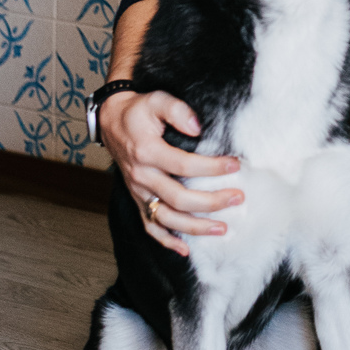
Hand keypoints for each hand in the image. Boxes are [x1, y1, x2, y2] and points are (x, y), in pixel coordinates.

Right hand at [99, 90, 242, 255]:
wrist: (111, 122)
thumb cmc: (139, 111)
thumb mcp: (156, 99)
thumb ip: (177, 110)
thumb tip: (198, 128)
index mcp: (147, 151)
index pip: (183, 165)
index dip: (211, 168)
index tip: (235, 166)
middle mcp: (142, 176)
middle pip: (178, 198)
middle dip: (211, 202)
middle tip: (238, 197)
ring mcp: (139, 191)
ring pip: (166, 219)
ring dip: (195, 227)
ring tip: (222, 229)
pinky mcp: (138, 199)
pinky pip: (150, 226)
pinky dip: (166, 241)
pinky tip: (185, 250)